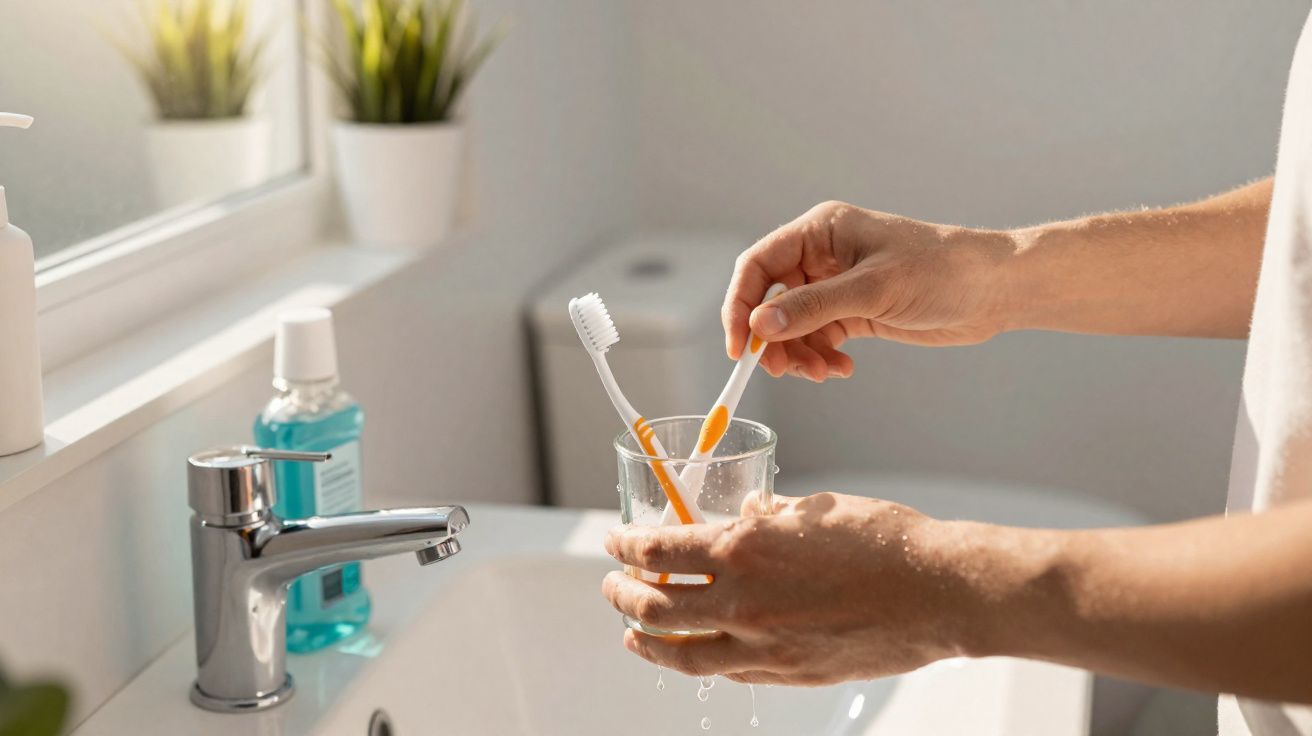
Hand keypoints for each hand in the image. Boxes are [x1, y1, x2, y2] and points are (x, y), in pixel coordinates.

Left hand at [601, 493, 987, 684]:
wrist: (939, 592)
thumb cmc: (885, 542)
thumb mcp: (814, 510)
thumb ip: (769, 518)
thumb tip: (745, 519)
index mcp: (746, 550)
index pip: (660, 551)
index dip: (628, 547)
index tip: (615, 543)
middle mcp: (745, 602)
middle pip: (657, 607)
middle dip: (623, 595)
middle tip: (611, 585)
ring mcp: (765, 645)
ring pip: (684, 654)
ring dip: (649, 641)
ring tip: (632, 633)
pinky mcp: (790, 673)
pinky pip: (729, 671)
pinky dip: (701, 661)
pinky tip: (694, 654)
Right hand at [723, 201, 1018, 380]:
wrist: (994, 289)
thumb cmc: (942, 270)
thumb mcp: (873, 289)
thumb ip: (813, 307)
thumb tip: (761, 324)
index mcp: (819, 230)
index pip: (758, 265)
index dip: (741, 304)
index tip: (739, 345)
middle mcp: (822, 255)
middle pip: (770, 299)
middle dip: (771, 338)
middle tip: (779, 369)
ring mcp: (837, 285)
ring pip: (792, 325)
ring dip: (799, 353)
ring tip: (823, 372)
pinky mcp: (854, 311)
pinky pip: (819, 337)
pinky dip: (822, 357)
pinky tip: (842, 367)